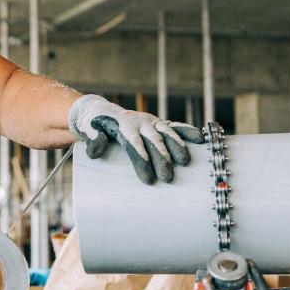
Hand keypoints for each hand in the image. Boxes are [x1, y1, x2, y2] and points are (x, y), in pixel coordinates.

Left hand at [68, 94, 204, 183]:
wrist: (101, 111)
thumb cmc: (94, 127)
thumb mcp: (88, 132)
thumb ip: (93, 141)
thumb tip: (95, 152)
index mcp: (123, 126)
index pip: (133, 144)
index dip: (141, 160)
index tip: (148, 179)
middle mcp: (139, 123)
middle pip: (152, 141)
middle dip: (162, 158)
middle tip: (168, 178)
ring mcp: (151, 122)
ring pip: (167, 132)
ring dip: (178, 145)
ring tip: (186, 162)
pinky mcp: (159, 124)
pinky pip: (175, 127)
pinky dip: (187, 131)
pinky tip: (201, 139)